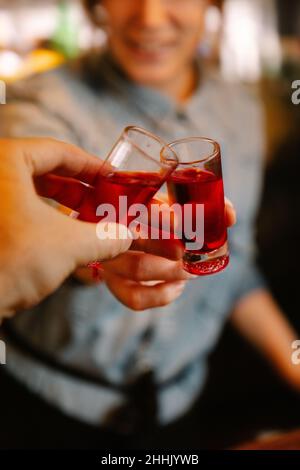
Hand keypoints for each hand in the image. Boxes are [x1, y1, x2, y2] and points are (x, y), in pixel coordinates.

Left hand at [0, 138, 131, 318]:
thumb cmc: (6, 263)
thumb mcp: (69, 245)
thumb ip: (105, 237)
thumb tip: (124, 236)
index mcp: (5, 161)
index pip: (59, 151)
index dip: (93, 165)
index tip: (112, 177)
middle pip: (44, 171)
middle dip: (79, 189)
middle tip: (103, 202)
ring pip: (30, 193)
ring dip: (63, 207)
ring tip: (87, 223)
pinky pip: (17, 211)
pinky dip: (43, 221)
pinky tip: (62, 239)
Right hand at [74, 197, 236, 310]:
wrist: (125, 235)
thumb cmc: (157, 216)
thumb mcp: (174, 204)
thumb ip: (203, 206)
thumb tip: (231, 215)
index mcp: (124, 204)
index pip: (137, 207)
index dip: (161, 215)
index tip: (181, 222)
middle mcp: (111, 231)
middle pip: (133, 238)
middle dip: (167, 245)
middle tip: (187, 250)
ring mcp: (110, 259)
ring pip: (137, 269)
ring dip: (171, 272)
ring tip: (190, 271)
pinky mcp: (115, 283)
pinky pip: (135, 297)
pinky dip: (161, 296)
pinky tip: (178, 287)